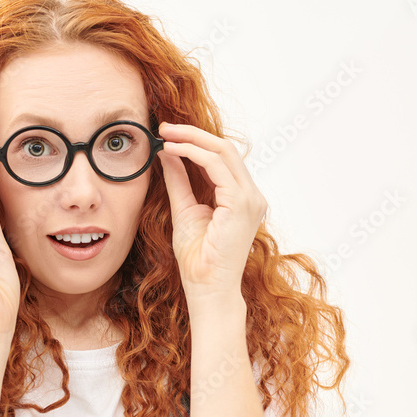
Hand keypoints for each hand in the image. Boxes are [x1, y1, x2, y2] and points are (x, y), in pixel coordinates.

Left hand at [158, 122, 266, 302]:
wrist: (207, 288)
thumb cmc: (199, 259)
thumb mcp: (184, 210)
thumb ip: (179, 181)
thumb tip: (168, 154)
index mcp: (242, 198)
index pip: (222, 158)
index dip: (195, 142)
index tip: (168, 135)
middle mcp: (252, 196)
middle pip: (225, 149)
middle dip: (193, 134)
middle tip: (164, 128)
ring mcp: (250, 199)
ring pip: (223, 152)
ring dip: (192, 139)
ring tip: (165, 136)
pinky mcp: (241, 204)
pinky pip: (217, 167)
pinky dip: (193, 154)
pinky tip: (173, 151)